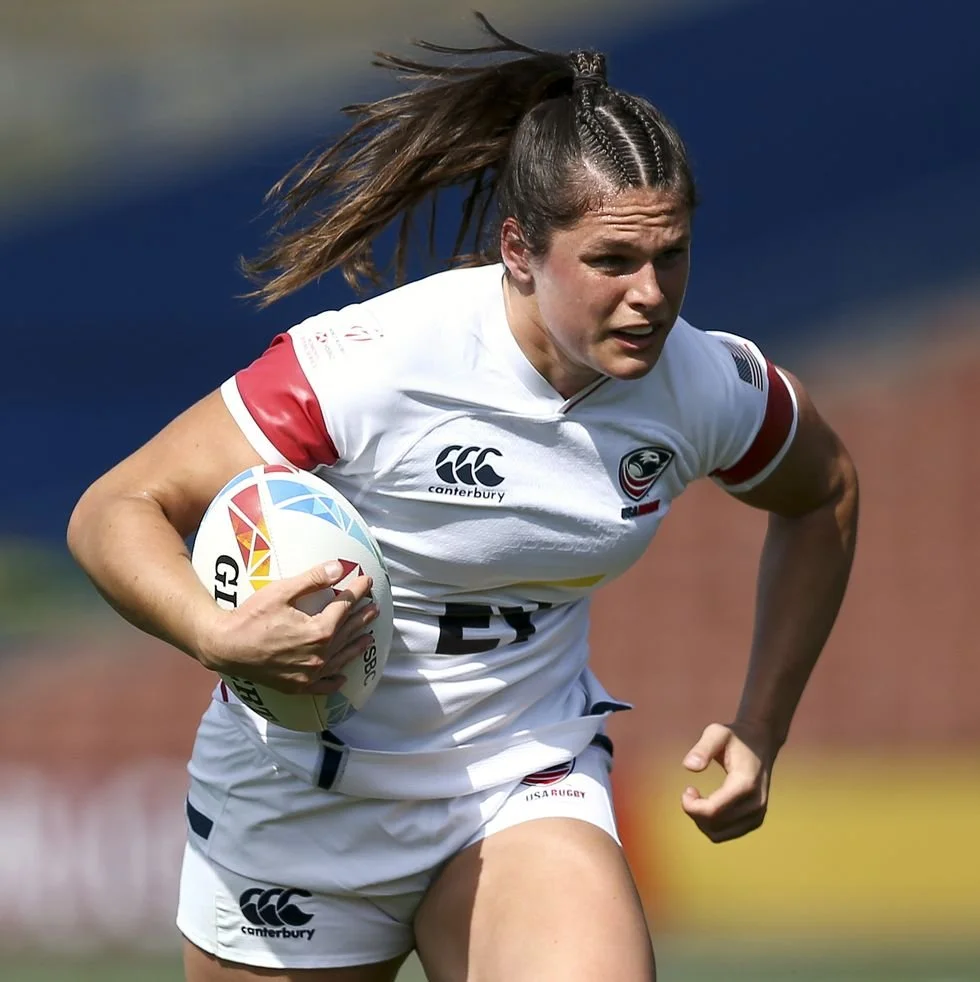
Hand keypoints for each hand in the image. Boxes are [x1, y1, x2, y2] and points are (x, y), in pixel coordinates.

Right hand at [196, 560, 378, 695]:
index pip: (345, 607)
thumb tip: (339, 567)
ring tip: (369, 638)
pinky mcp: (297, 686)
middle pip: (347, 632)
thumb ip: (313, 580)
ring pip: (340, 658)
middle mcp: (319, 655)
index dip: (357, 591)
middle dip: (361, 617)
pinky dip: (334, 681)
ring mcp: (309, 674)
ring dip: (356, 646)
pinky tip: (342, 677)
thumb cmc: (251, 617)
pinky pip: (322, 686)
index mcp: (319, 631)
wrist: (224, 647)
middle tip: (374, 607)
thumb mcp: (282, 592)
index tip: (367, 581)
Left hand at [680, 722, 774, 842]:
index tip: (687, 789)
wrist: (761, 742)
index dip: (692, 806)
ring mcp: (758, 814)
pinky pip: (727, 834)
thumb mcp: (716, 733)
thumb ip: (702, 748)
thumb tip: (688, 766)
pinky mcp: (756, 819)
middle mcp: (756, 803)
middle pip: (714, 824)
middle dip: (694, 811)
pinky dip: (712, 825)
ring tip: (698, 798)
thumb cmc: (735, 737)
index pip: (713, 811)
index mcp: (746, 784)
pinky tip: (708, 805)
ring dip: (701, 821)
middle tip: (690, 791)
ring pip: (720, 834)